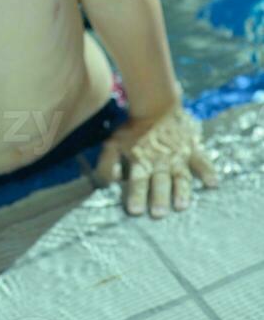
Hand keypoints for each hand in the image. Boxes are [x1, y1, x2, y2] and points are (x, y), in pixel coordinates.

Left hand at [94, 100, 218, 217]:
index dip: (136, 195)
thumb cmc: (134, 129)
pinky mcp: (193, 149)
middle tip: (159, 213)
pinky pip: (202, 160)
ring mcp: (179, 156)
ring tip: (182, 205)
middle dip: (159, 197)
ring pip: (181, 176)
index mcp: (141, 161)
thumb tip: (107, 183)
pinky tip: (213, 183)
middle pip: (159, 181)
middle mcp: (160, 161)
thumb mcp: (114, 143)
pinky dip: (208, 171)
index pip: (138, 181)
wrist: (156, 105)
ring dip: (181, 191)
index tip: (135, 211)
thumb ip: (107, 164)